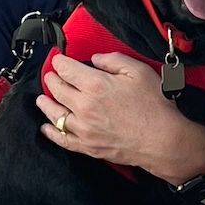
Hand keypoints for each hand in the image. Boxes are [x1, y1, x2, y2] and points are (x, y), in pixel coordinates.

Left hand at [36, 50, 204, 179]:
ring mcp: (84, 128)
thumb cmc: (154, 105)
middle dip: (51, 79)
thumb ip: (113, 60)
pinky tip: (47, 127)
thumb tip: (95, 59)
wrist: (162, 139)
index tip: (58, 59)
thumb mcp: (138, 71)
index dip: (59, 61)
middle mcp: (84, 106)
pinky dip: (51, 132)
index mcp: (95, 85)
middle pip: (57, 89)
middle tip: (51, 75)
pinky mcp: (88, 146)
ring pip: (55, 114)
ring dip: (46, 104)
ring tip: (42, 99)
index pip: (66, 69)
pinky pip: (62, 139)